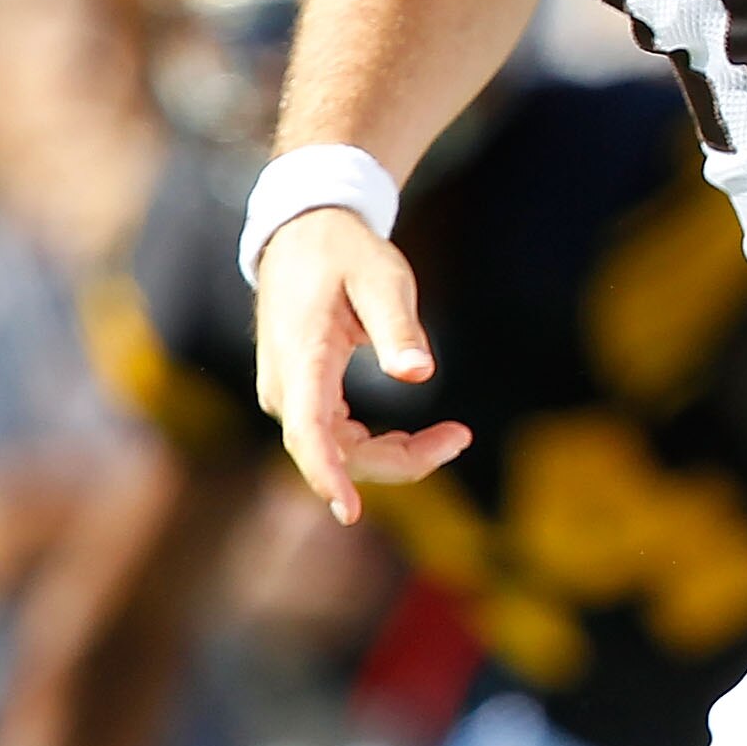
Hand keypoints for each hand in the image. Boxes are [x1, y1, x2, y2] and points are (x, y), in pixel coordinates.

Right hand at [251, 207, 469, 524]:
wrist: (304, 234)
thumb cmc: (346, 253)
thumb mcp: (382, 277)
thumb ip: (398, 326)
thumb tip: (418, 374)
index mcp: (301, 356)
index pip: (307, 430)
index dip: (327, 473)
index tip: (349, 510)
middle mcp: (286, 386)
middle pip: (334, 449)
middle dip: (398, 460)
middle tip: (460, 439)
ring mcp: (291, 394)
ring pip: (337, 449)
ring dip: (393, 455)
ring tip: (454, 437)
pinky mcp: (303, 397)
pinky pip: (336, 438)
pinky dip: (378, 445)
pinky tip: (419, 440)